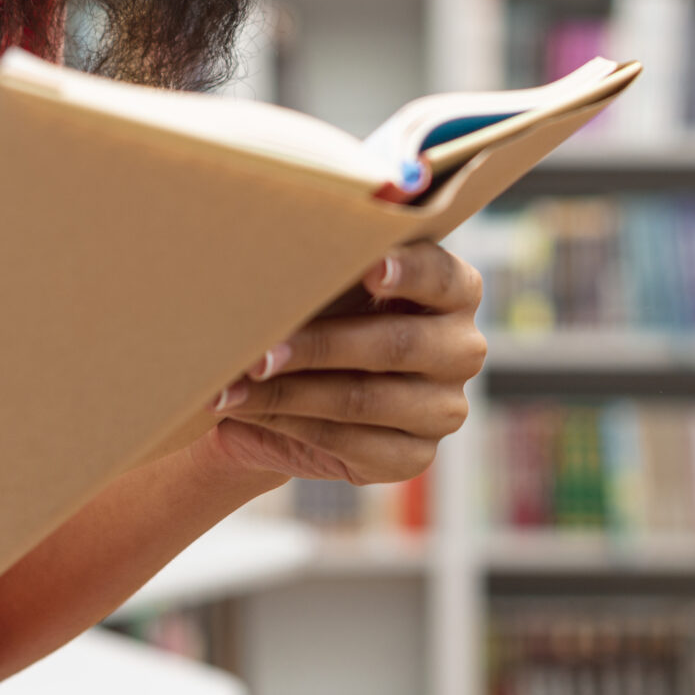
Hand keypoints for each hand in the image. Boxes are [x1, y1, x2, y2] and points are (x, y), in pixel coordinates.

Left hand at [194, 242, 484, 484]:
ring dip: (288, 392)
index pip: (443, 278)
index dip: (408, 272)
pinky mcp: (413, 457)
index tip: (369, 266)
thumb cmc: (322, 310)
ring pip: (362, 400)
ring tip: (233, 383)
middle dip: (319, 346)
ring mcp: (443, 409)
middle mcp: (462, 350)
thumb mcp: (331, 281)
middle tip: (258, 349)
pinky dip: (288, 424)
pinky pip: (348, 443)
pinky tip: (247, 409)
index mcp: (456, 291)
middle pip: (396, 346)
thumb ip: (331, 260)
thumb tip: (290, 236)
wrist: (303, 388)